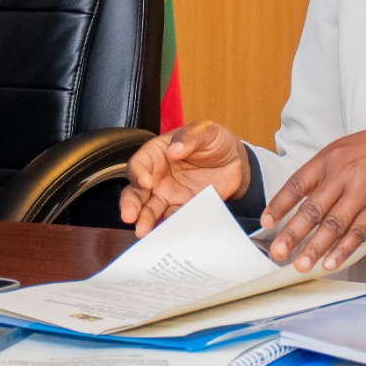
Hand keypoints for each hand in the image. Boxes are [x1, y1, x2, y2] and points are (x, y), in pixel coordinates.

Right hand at [119, 120, 247, 236]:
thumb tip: (174, 150)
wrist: (236, 161)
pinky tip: (169, 234)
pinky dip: (170, 227)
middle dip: (130, 204)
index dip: (138, 173)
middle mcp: (158, 176)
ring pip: (150, 209)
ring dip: (145, 220)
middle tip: (129, 216)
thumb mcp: (205, 131)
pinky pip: (173, 220)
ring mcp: (169, 195)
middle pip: (136, 191)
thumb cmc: (214, 141)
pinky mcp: (183, 208)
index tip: (146, 183)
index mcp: (157, 154)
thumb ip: (189, 137)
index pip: (139, 164)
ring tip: (143, 231)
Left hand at [262, 119, 365, 272]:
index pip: (297, 183)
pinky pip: (359, 230)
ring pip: (334, 223)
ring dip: (316, 247)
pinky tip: (333, 261)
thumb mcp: (347, 149)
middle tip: (277, 253)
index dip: (280, 204)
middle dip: (292, 234)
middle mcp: (343, 173)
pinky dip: (344, 248)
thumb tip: (302, 196)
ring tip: (302, 265)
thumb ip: (325, 171)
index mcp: (329, 157)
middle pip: (312, 208)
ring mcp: (363, 189)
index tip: (266, 223)